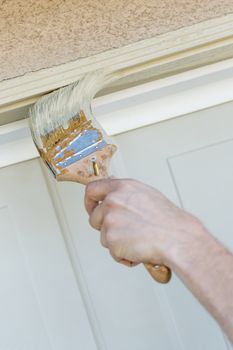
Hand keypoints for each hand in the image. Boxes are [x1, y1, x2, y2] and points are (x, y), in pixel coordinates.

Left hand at [84, 178, 200, 266]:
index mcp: (122, 187)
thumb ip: (125, 193)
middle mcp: (113, 201)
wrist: (177, 238)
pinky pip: (112, 251)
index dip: (89, 202)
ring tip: (137, 240)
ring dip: (117, 242)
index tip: (92, 208)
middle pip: (94, 218)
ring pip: (103, 236)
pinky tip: (138, 249)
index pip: (92, 190)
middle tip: (123, 232)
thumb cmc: (168, 220)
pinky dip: (123, 255)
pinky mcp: (111, 239)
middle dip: (105, 227)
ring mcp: (110, 220)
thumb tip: (113, 195)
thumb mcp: (146, 194)